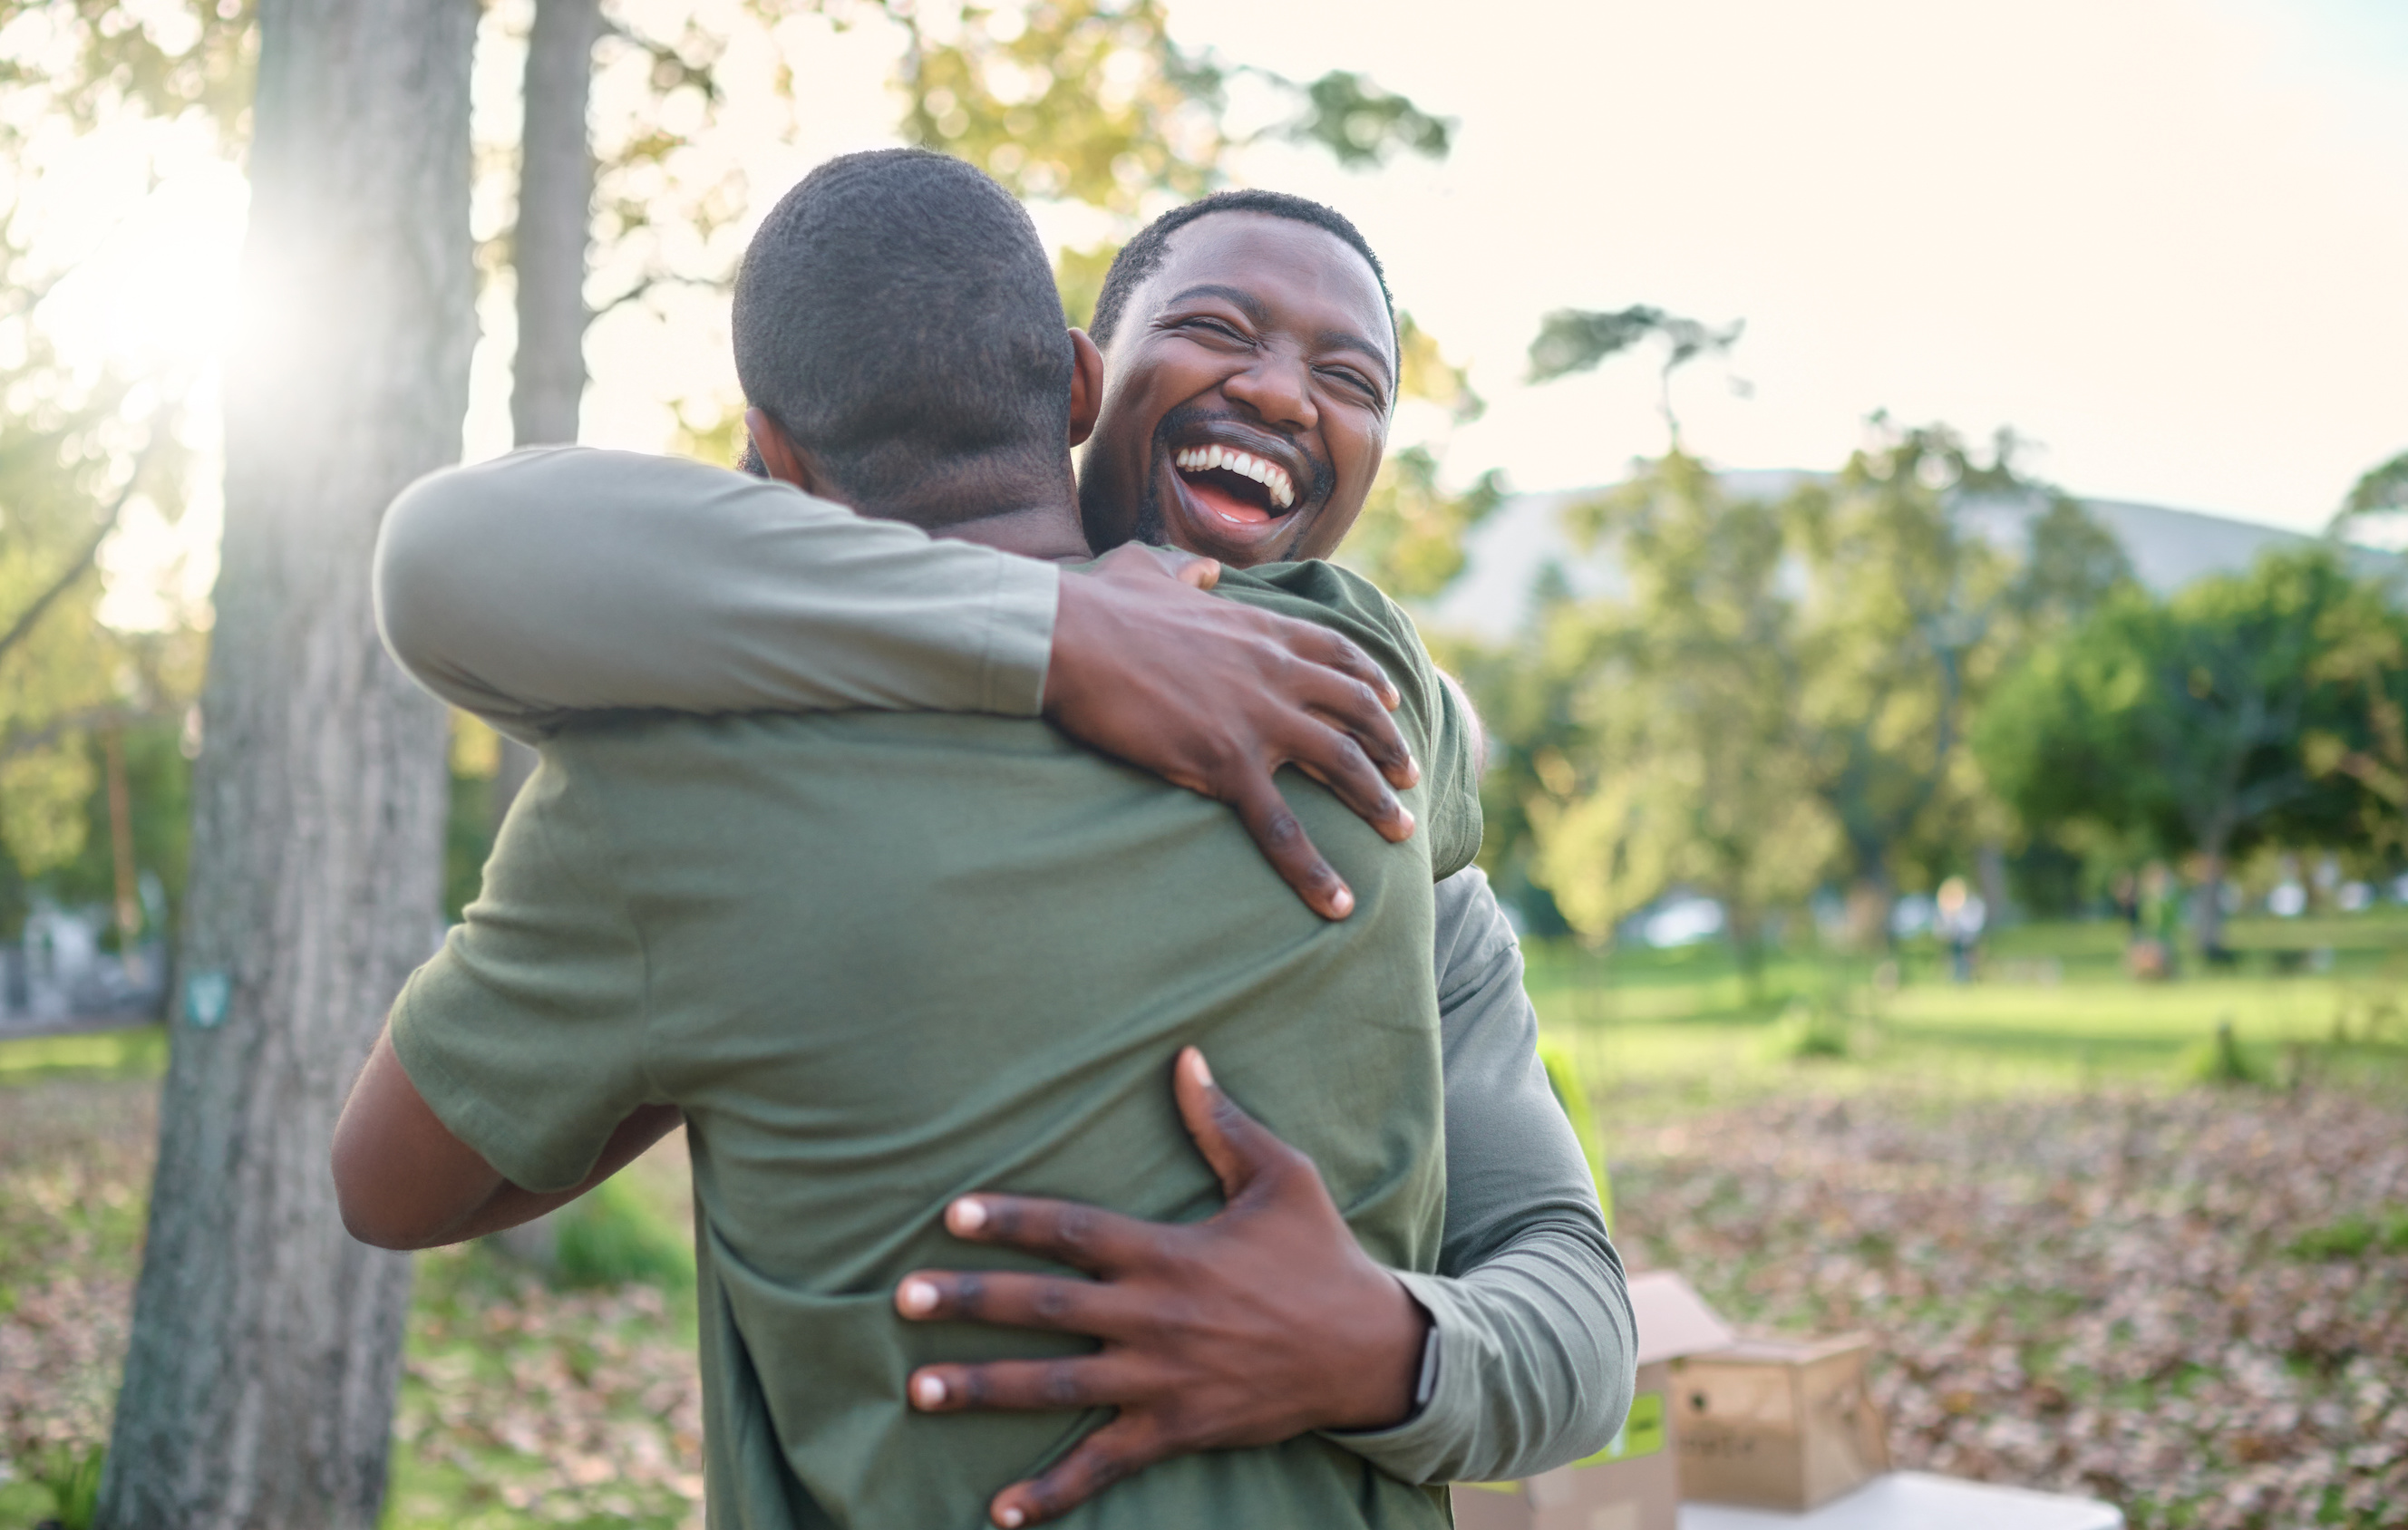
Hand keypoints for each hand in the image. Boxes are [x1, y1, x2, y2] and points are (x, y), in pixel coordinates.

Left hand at [893, 1048, 1430, 1527]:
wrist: (1370, 1352)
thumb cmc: (1319, 1256)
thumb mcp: (1282, 1179)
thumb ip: (1223, 1124)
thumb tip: (1184, 1056)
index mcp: (1170, 1253)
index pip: (1075, 1231)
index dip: (1011, 1221)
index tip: (952, 1215)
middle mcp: (1157, 1317)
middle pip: (1049, 1309)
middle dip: (973, 1304)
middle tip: (903, 1300)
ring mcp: (1163, 1380)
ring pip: (1059, 1387)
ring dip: (986, 1390)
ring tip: (919, 1390)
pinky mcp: (1176, 1430)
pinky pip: (1104, 1465)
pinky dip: (1052, 1491)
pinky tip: (1000, 1510)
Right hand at [1042, 544, 1419, 919]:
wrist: (1068, 638)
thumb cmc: (1098, 605)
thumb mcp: (1150, 569)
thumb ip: (1185, 572)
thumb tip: (1199, 571)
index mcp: (1260, 629)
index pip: (1337, 654)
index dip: (1371, 680)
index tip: (1391, 700)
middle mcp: (1274, 671)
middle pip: (1357, 711)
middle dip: (1391, 745)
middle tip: (1411, 775)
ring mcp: (1257, 719)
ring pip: (1342, 766)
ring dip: (1378, 802)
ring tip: (1402, 830)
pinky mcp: (1227, 763)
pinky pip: (1282, 827)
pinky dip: (1314, 870)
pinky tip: (1337, 904)